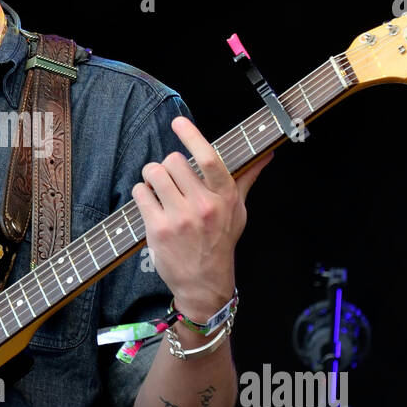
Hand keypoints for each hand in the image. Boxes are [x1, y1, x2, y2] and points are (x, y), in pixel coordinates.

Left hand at [131, 117, 271, 320]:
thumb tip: (266, 155)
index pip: (210, 158)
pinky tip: (150, 204)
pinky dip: (141, 194)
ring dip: (151, 177)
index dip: (192, 136)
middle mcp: (204, 206)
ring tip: (158, 189)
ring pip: (154, 173)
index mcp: (224, 197)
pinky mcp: (159, 229)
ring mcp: (180, 218)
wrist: (204, 283)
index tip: (178, 123)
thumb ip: (247, 178)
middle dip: (167, 166)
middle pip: (173, 161)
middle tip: (170, 179)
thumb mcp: (238, 211)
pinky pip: (140, 193)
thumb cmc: (220, 242)